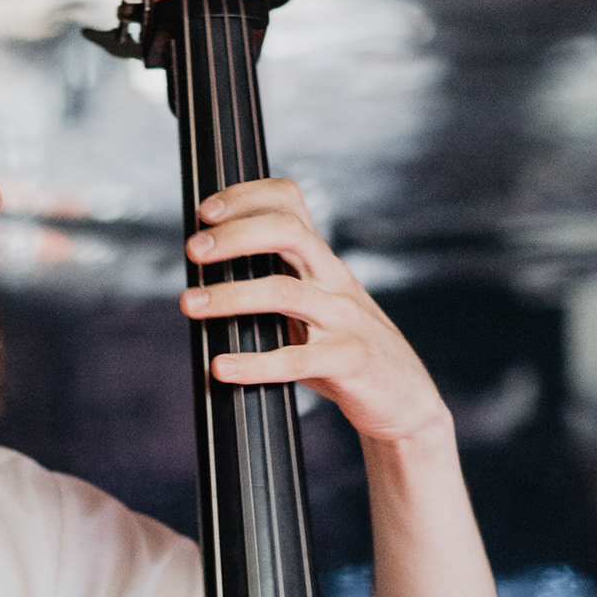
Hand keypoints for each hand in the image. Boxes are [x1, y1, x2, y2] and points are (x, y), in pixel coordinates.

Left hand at [178, 178, 447, 444]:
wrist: (406, 399)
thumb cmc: (344, 351)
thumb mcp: (312, 307)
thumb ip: (272, 286)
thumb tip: (202, 279)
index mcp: (321, 263)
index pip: (290, 204)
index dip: (246, 197)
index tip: (205, 212)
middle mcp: (334, 281)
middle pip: (288, 233)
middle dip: (236, 235)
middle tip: (193, 250)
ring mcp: (345, 319)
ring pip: (286, 292)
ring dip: (231, 295)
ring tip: (190, 304)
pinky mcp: (350, 360)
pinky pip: (298, 359)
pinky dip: (255, 364)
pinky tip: (222, 367)